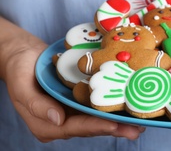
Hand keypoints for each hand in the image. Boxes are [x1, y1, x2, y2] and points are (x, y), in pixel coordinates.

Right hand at [4, 41, 144, 142]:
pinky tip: (127, 105)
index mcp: (47, 125)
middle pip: (91, 127)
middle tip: (135, 129)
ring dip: (118, 120)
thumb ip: (38, 106)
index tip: (114, 125)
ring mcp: (72, 110)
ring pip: (97, 118)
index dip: (96, 126)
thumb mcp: (21, 87)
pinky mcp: (79, 99)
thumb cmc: (19, 70)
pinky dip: (112, 106)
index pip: (75, 127)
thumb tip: (58, 119)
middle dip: (114, 128)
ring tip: (138, 123)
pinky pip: (97, 105)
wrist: (24, 55)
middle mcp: (62, 121)